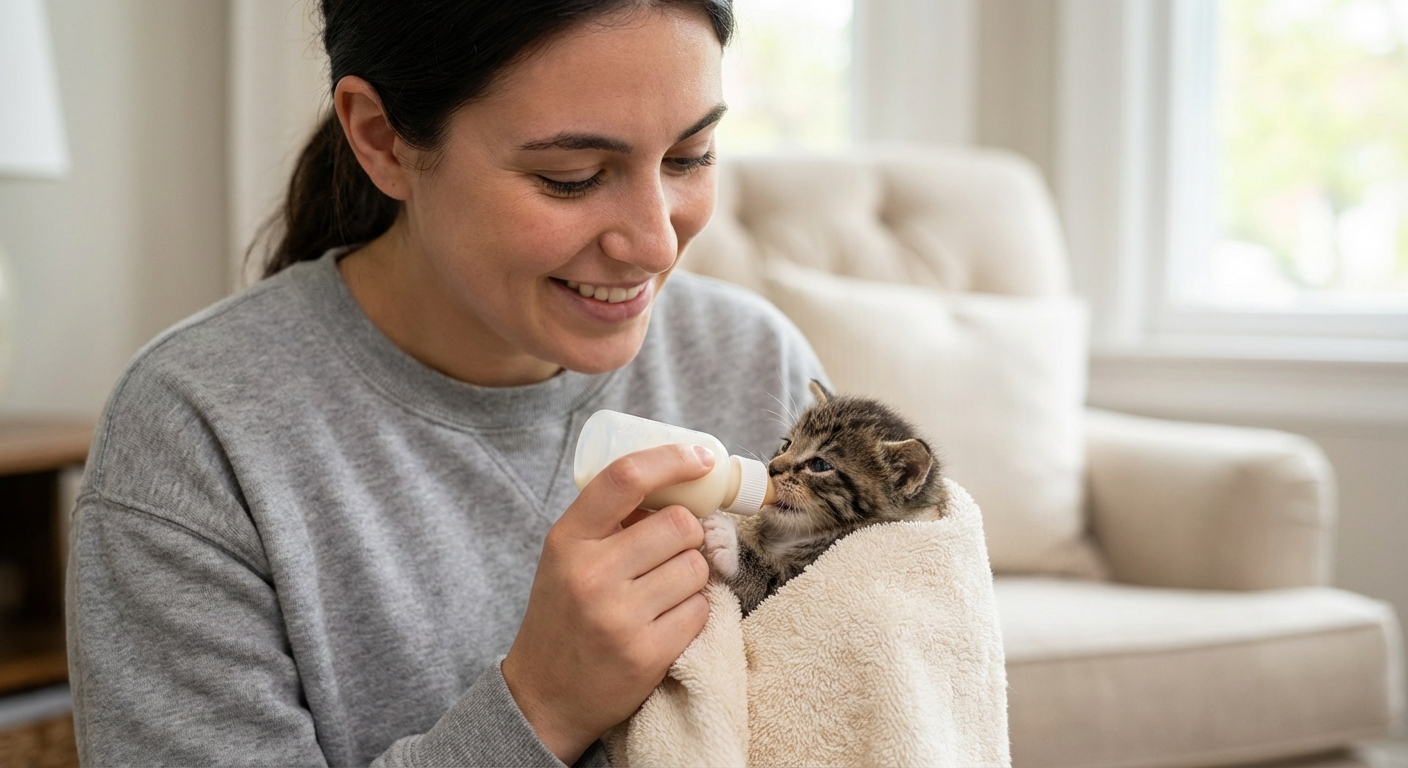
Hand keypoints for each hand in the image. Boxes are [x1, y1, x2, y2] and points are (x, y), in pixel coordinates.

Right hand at [501, 444, 713, 762]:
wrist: (544, 696)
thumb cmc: (565, 613)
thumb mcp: (567, 557)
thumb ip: (610, 522)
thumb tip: (680, 485)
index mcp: (568, 538)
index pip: (626, 478)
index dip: (672, 459)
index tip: (701, 457)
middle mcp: (590, 573)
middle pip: (680, 525)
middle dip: (688, 536)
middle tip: (672, 552)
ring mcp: (618, 616)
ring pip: (696, 568)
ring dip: (691, 576)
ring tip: (662, 592)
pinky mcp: (646, 653)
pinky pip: (700, 609)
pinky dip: (693, 612)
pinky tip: (665, 622)